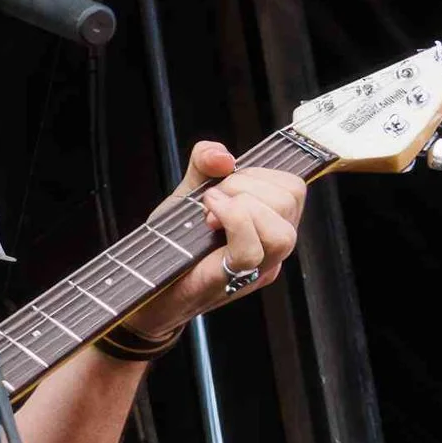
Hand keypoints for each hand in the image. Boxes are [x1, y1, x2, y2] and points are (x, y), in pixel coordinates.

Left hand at [117, 141, 304, 340]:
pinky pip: (251, 249)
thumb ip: (204, 164)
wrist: (148, 286)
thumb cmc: (173, 245)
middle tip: (213, 198)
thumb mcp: (189, 192)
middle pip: (291, 201)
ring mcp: (256, 269)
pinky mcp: (234, 280)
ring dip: (242, 206)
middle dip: (246, 184)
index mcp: (269, 225)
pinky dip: (230, 221)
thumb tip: (223, 156)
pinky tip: (208, 217)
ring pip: (282, 232)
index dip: (259, 174)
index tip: (224, 184)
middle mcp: (271, 249)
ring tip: (211, 209)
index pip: (293, 188)